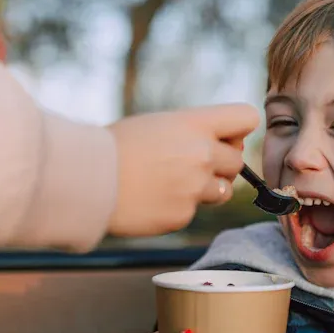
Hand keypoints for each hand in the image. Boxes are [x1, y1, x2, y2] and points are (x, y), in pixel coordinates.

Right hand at [107, 104, 257, 236]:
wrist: (86, 179)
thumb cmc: (118, 146)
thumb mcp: (159, 123)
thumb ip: (195, 131)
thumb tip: (227, 145)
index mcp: (194, 124)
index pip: (247, 118)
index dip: (239, 130)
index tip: (224, 137)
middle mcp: (201, 154)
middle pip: (238, 161)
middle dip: (220, 165)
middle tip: (188, 165)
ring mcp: (194, 187)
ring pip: (224, 191)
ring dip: (206, 188)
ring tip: (172, 182)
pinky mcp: (183, 214)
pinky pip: (194, 210)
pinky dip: (179, 207)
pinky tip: (153, 198)